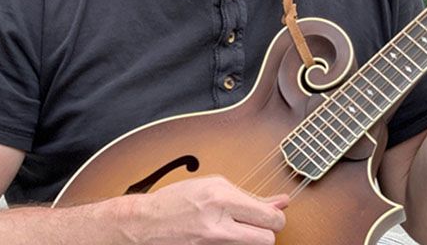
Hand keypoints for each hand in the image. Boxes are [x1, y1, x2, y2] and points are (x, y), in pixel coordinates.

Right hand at [113, 176, 287, 244]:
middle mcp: (217, 221)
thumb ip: (250, 196)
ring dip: (252, 240)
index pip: (269, 216)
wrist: (144, 225)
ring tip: (238, 231)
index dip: (276, 217)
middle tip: (258, 227)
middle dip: (267, 233)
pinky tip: (227, 238)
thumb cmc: (176, 201)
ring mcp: (212, 242)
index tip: (272, 216)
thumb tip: (282, 202)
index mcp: (221, 196)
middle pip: (268, 238)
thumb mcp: (213, 187)